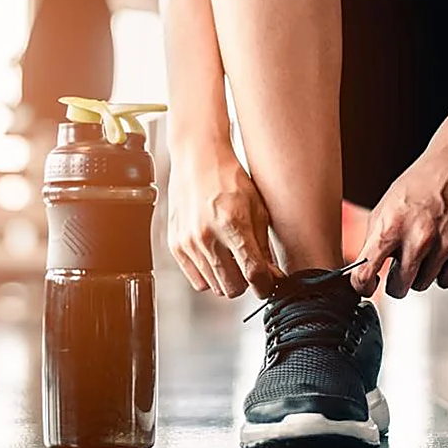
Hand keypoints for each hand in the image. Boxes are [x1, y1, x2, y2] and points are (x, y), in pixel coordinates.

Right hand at [168, 144, 277, 298]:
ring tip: (232, 258)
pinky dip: (209, 275)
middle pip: (233, 288)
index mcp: (233, 224)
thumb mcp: (258, 208)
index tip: (269, 284)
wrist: (197, 159)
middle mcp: (207, 236)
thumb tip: (271, 277)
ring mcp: (188, 243)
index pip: (253, 273)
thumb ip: (263, 247)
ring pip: (215, 287)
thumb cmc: (230, 179)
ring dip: (228, 279)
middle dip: (247, 282)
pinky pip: (197, 280)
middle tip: (250, 267)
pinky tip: (216, 256)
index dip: (266, 285)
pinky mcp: (176, 246)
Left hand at [350, 146, 447, 296]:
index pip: (366, 275)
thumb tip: (363, 271)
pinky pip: (446, 281)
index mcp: (390, 228)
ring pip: (422, 285)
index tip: (367, 286)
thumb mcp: (383, 209)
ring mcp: (444, 245)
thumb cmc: (419, 185)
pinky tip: (439, 251)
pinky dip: (442, 271)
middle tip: (399, 265)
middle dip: (395, 281)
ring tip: (422, 248)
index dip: (363, 286)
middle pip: (399, 288)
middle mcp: (418, 239)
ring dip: (420, 273)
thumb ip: (373, 241)